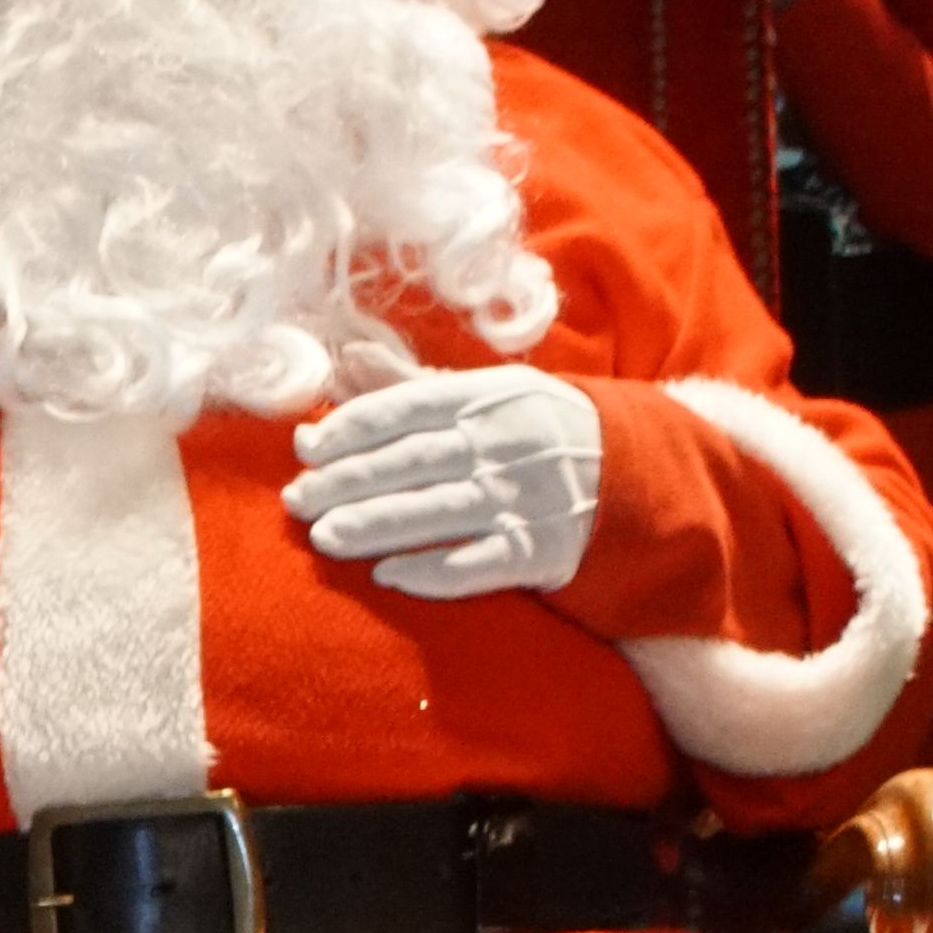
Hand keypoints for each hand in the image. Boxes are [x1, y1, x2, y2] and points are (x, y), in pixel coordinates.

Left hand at [282, 364, 603, 599]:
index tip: (305, 449)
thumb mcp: (485, 393)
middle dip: (350, 481)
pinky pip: (480, 564)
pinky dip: (433, 571)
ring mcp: (527, 497)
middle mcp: (507, 443)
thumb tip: (345, 357)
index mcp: (488, 396)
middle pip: (415, 461)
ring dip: (378, 525)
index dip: (352, 429)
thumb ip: (412, 383)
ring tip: (325, 536)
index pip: (408, 408)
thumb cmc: (537, 430)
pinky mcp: (543, 550)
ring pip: (439, 512)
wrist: (635, 475)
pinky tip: (388, 576)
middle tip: (297, 500)